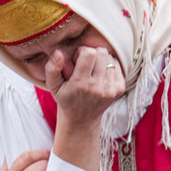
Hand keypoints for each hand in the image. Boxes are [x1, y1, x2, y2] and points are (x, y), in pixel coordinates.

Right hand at [46, 47, 124, 170]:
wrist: (82, 119)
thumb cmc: (66, 98)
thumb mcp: (53, 86)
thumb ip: (52, 69)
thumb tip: (58, 53)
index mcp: (80, 84)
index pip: (89, 54)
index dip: (82, 51)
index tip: (77, 59)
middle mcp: (97, 87)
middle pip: (102, 53)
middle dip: (93, 53)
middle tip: (85, 62)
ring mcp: (110, 89)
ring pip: (110, 58)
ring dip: (101, 60)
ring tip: (92, 69)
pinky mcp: (119, 90)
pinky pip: (117, 66)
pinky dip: (109, 66)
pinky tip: (100, 74)